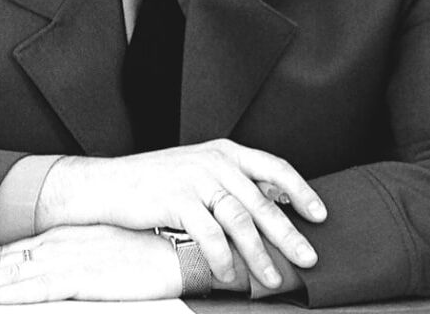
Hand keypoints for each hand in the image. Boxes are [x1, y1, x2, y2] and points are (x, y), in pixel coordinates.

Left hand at [0, 225, 181, 303]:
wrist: (177, 245)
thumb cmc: (142, 250)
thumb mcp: (98, 249)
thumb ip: (68, 258)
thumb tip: (41, 270)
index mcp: (62, 239)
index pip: (9, 254)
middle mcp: (59, 246)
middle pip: (1, 263)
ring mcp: (71, 261)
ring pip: (12, 275)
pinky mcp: (88, 278)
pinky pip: (45, 289)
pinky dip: (18, 293)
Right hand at [36, 139, 325, 289]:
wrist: (109, 184)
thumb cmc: (155, 182)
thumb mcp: (197, 171)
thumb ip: (231, 183)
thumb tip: (272, 206)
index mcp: (223, 151)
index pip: (274, 167)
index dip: (301, 191)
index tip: (320, 215)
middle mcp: (213, 161)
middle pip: (262, 200)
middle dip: (288, 234)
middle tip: (308, 258)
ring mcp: (195, 179)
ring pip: (240, 220)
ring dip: (259, 254)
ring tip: (270, 278)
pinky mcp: (177, 200)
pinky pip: (210, 236)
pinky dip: (223, 260)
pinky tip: (229, 276)